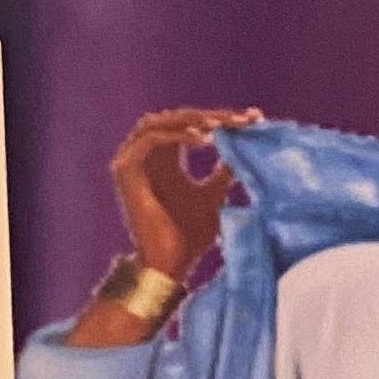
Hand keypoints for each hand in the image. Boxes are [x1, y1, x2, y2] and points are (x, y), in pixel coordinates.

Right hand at [110, 106, 258, 283]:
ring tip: (221, 125)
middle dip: (212, 116)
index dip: (222, 118)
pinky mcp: (124, 169)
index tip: (254, 117)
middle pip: (178, 119)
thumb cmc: (191, 234)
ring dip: (192, 120)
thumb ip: (225, 170)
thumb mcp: (215, 194)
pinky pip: (151, 139)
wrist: (170, 263)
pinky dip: (177, 135)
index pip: (192, 125)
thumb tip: (245, 147)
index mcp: (165, 158)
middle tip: (242, 119)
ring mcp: (132, 160)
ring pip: (162, 122)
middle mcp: (146, 155)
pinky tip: (204, 140)